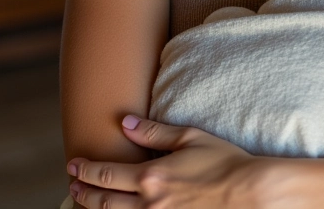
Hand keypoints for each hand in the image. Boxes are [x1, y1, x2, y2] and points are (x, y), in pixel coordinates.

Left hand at [67, 116, 264, 207]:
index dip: (86, 170)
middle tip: (72, 186)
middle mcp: (148, 205)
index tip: (73, 165)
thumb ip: (155, 132)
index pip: (106, 174)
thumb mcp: (190, 138)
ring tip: (84, 204)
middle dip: (84, 193)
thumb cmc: (224, 161)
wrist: (251, 194)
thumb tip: (125, 123)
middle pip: (104, 203)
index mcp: (151, 176)